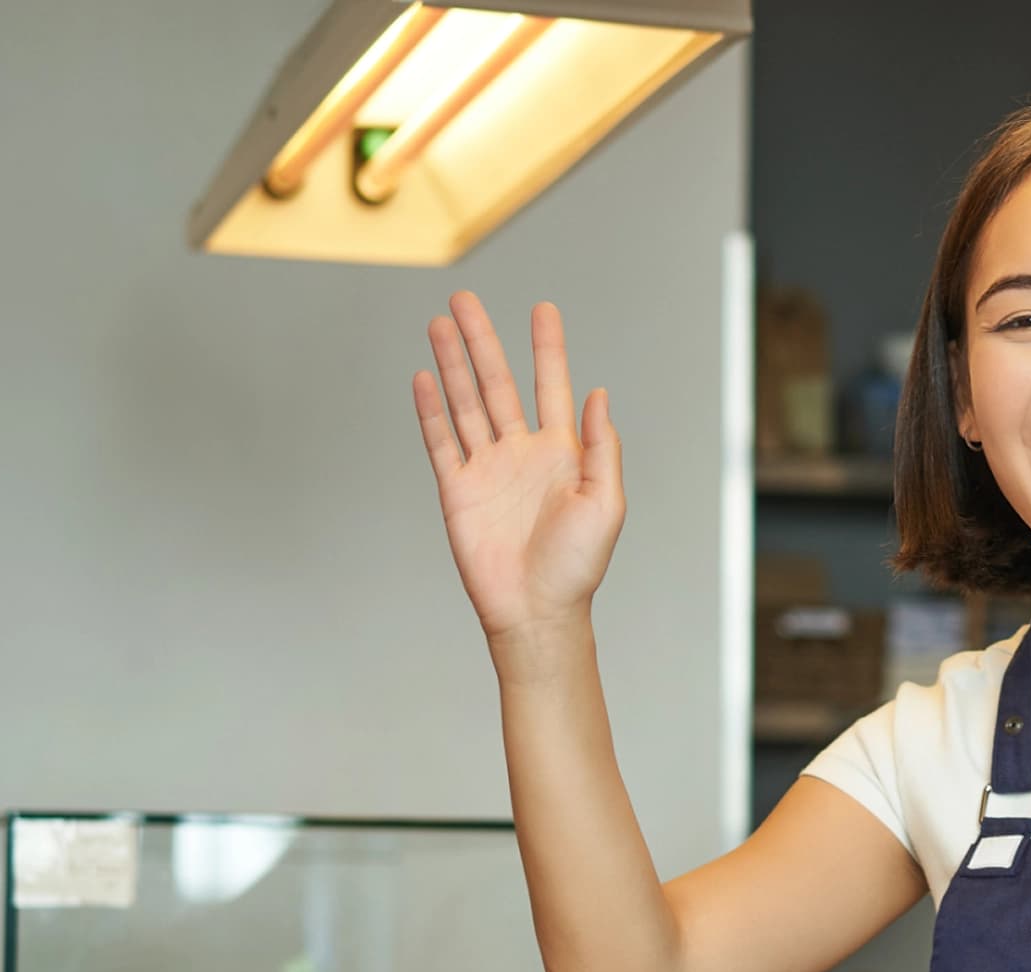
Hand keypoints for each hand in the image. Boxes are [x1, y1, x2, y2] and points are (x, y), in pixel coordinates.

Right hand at [411, 293, 623, 639]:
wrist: (535, 611)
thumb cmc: (577, 566)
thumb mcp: (605, 503)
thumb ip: (601, 447)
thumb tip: (598, 394)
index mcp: (562, 452)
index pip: (551, 386)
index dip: (547, 348)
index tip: (543, 308)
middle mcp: (521, 453)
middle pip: (497, 383)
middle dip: (482, 340)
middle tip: (464, 300)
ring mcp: (487, 469)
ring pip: (465, 403)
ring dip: (452, 364)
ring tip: (439, 323)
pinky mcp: (458, 491)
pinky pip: (441, 442)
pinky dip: (430, 410)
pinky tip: (424, 378)